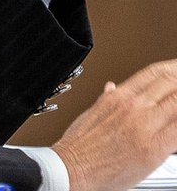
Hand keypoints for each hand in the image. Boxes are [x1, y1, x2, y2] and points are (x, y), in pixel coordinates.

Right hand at [53, 60, 176, 190]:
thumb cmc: (78, 146)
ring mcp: (145, 125)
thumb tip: (112, 88)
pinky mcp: (155, 147)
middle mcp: (133, 106)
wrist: (72, 168)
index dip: (172, 68)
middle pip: (171, 83)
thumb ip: (106, 99)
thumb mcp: (91, 113)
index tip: (176, 70)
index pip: (154, 73)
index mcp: (118, 96)